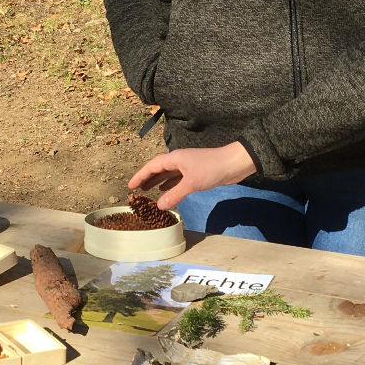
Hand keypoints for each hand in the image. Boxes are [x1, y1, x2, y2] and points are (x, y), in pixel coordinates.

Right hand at [129, 141, 255, 211]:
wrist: (234, 164)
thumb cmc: (212, 169)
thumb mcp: (191, 183)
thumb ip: (175, 194)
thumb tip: (159, 206)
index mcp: (175, 158)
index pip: (152, 166)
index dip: (140, 176)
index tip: (131, 185)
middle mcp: (179, 160)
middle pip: (158, 169)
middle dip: (147, 178)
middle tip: (137, 189)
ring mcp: (188, 166)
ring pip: (168, 174)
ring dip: (158, 182)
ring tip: (148, 191)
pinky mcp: (196, 173)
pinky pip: (177, 179)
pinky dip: (170, 185)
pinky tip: (166, 191)